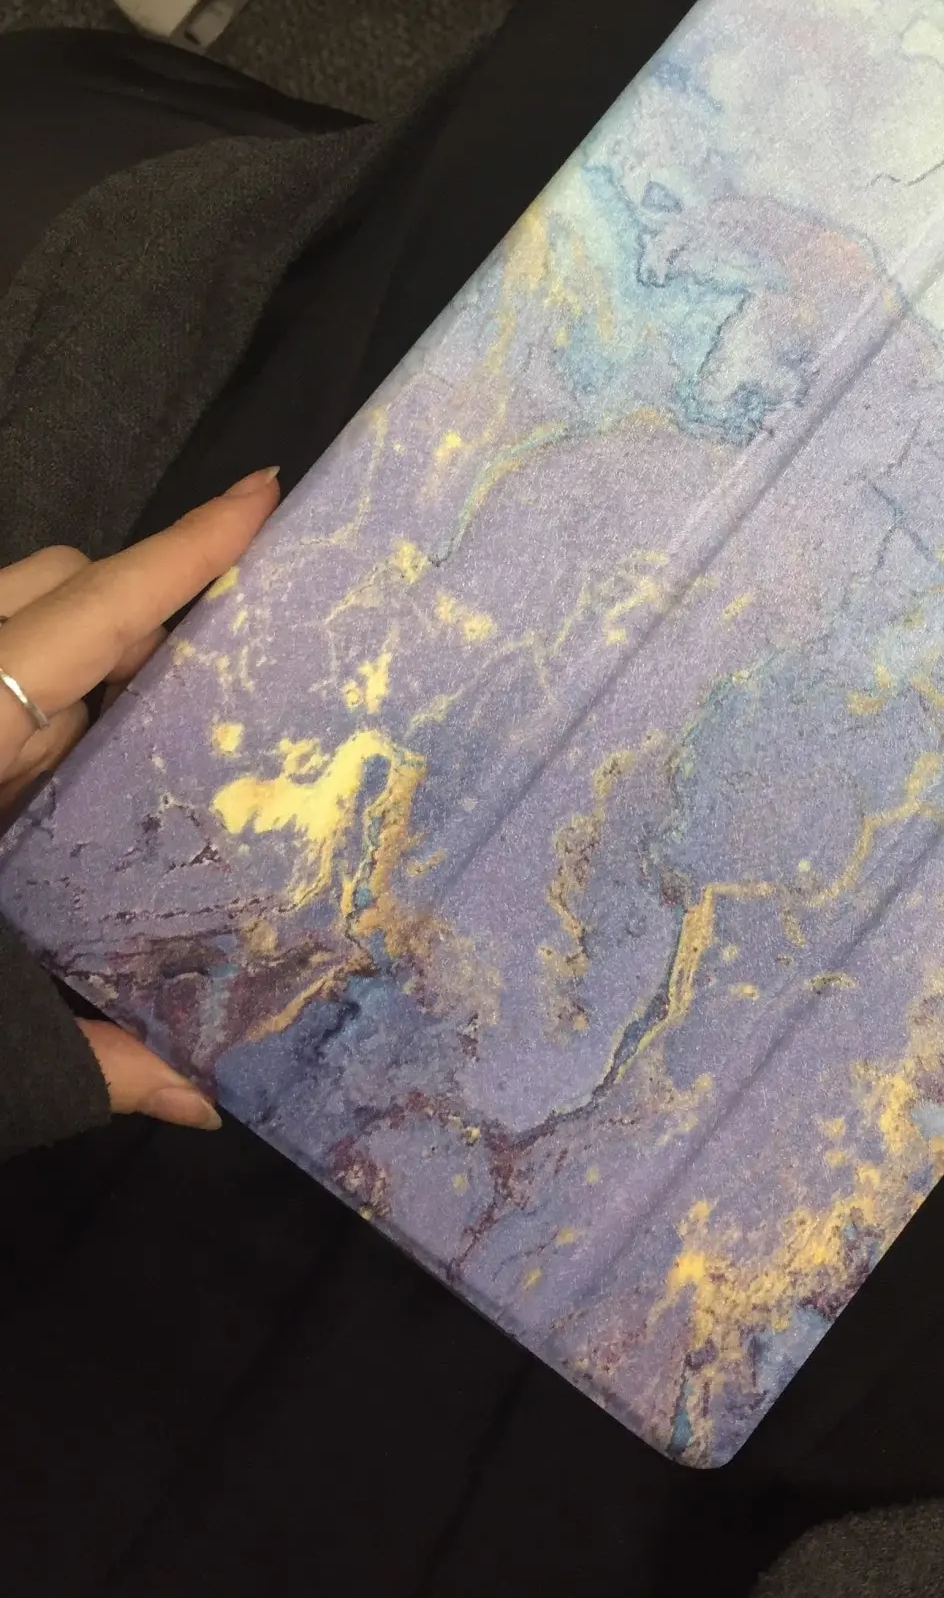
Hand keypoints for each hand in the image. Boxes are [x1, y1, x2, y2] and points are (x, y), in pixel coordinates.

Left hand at [0, 467, 280, 1128]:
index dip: (178, 556)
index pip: (85, 619)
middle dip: (147, 596)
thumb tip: (206, 1104)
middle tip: (239, 657)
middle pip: (56, 590)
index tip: (264, 493)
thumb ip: (82, 1056)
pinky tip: (78, 775)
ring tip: (171, 717)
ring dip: (94, 650)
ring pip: (18, 628)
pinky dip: (48, 706)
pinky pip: (1, 689)